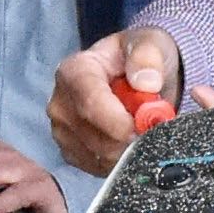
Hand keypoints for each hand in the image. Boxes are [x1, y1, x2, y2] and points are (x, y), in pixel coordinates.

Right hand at [52, 27, 179, 174]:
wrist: (134, 77)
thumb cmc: (139, 58)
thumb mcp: (148, 44)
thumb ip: (147, 57)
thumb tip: (147, 83)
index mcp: (73, 71)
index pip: (89, 102)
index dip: (116, 121)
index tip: (142, 129)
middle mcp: (59, 102)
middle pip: (92, 134)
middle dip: (127, 140)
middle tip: (153, 132)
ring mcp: (61, 130)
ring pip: (96, 155)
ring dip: (126, 151)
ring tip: (142, 132)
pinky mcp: (70, 152)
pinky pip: (96, 167)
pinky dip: (118, 162)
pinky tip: (129, 143)